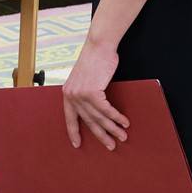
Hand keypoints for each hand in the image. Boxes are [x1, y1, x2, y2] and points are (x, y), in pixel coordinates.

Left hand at [62, 33, 129, 150]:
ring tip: (122, 136)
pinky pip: (106, 109)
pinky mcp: (91, 91)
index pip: (69, 117)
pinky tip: (124, 122)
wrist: (98, 47)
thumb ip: (86, 93)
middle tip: (111, 145)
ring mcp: (80, 94)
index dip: (73, 132)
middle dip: (101, 135)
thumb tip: (95, 109)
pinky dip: (116, 117)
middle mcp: (71, 95)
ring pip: (99, 117)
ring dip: (113, 128)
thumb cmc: (94, 62)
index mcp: (67, 93)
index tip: (76, 144)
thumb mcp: (85, 79)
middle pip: (88, 121)